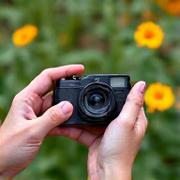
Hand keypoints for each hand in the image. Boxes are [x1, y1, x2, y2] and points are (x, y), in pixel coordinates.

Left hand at [0, 64, 83, 178]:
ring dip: (69, 104)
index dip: (64, 71)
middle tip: (83, 86)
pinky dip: (66, 117)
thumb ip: (52, 118)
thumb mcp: (31, 131)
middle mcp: (33, 102)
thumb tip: (69, 106)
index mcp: (27, 98)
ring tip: (81, 105)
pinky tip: (73, 120)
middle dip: (69, 85)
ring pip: (58, 103)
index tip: (80, 69)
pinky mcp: (42, 122)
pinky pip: (57, 115)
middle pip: (54, 88)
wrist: (2, 165)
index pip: (47, 77)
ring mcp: (39, 112)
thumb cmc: (8, 148)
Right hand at [52, 81, 147, 179]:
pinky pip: (83, 128)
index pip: (127, 98)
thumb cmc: (119, 150)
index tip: (105, 83)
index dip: (117, 90)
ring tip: (67, 107)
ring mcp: (106, 130)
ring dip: (80, 114)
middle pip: (105, 107)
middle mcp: (120, 124)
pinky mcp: (95, 138)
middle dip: (93, 101)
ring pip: (91, 117)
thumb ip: (132, 103)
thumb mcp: (126, 122)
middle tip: (81, 92)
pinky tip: (63, 122)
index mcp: (132, 118)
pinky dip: (73, 126)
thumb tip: (141, 84)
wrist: (105, 174)